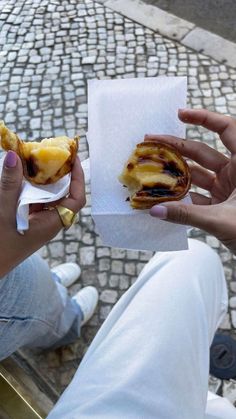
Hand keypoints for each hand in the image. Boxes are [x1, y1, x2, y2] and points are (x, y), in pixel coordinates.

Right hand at [0, 151, 84, 276]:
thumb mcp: (2, 214)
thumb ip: (9, 185)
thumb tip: (14, 155)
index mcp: (51, 224)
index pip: (76, 199)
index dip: (78, 178)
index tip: (72, 159)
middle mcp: (47, 223)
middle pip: (61, 195)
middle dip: (56, 173)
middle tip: (46, 152)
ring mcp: (35, 223)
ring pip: (44, 197)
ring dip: (39, 180)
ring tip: (31, 159)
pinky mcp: (24, 223)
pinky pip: (31, 202)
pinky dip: (26, 188)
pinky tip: (17, 177)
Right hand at [147, 108, 235, 253]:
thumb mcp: (221, 221)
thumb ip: (186, 215)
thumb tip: (154, 211)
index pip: (227, 129)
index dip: (204, 118)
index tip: (179, 114)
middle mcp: (235, 172)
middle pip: (202, 152)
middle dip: (175, 147)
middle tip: (149, 142)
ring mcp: (227, 188)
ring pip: (197, 175)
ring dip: (174, 174)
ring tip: (149, 170)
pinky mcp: (221, 204)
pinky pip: (197, 195)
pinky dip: (181, 197)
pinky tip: (162, 197)